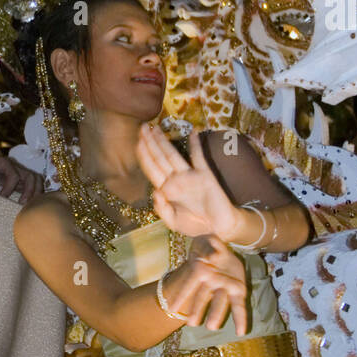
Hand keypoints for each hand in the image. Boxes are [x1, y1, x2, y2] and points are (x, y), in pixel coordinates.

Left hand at [0, 153, 42, 204]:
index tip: (2, 197)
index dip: (9, 188)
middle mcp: (14, 167)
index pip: (14, 176)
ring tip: (29, 205)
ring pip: (36, 180)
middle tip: (22, 204)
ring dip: (36, 193)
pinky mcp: (20, 181)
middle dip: (29, 191)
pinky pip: (34, 185)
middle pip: (31, 176)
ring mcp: (19, 174)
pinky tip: (29, 205)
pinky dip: (35, 194)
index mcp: (4, 163)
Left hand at [137, 123, 239, 240]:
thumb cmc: (196, 226)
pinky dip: (196, 145)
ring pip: (173, 155)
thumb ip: (162, 209)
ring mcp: (190, 175)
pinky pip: (199, 157)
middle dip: (149, 143)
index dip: (144, 155)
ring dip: (164, 141)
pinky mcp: (205, 175)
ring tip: (155, 128)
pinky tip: (193, 132)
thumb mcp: (174, 223)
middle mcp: (176, 179)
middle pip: (159, 158)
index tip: (137, 141)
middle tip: (142, 127)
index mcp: (166, 190)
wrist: (219, 228)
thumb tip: (155, 191)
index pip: (151, 168)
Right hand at [163, 233, 248, 334]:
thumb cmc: (209, 246)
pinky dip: (240, 319)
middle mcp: (211, 283)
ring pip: (219, 302)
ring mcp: (224, 288)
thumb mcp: (206, 241)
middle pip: (202, 296)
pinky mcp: (238, 291)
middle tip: (191, 323)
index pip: (189, 285)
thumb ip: (208, 248)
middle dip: (196, 309)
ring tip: (211, 327)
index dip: (181, 296)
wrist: (225, 251)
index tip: (172, 308)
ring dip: (215, 314)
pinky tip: (241, 332)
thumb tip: (211, 258)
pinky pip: (239, 306)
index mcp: (200, 271)